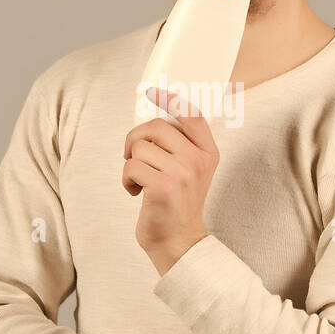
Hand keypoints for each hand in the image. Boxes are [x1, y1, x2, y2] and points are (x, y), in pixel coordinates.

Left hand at [122, 87, 217, 274]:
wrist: (178, 241)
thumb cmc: (177, 204)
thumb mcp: (189, 171)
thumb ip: (180, 145)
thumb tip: (154, 117)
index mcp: (208, 153)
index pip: (191, 114)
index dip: (170, 99)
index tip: (152, 92)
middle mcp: (198, 160)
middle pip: (156, 126)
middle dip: (135, 138)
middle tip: (132, 155)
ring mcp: (183, 173)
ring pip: (139, 147)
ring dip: (130, 164)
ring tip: (139, 181)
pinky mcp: (163, 187)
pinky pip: (131, 166)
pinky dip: (126, 179)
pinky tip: (136, 192)